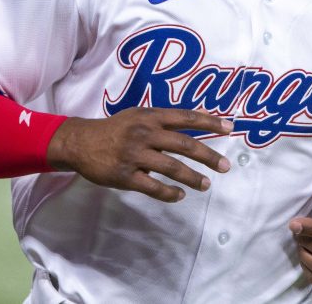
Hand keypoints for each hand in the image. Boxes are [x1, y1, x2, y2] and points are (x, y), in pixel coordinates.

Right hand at [46, 107, 231, 201]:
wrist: (81, 142)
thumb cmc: (116, 128)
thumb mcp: (139, 115)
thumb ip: (165, 119)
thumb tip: (197, 121)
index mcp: (150, 116)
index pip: (186, 118)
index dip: (210, 122)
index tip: (230, 128)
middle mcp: (145, 133)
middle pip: (184, 144)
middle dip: (208, 156)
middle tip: (225, 166)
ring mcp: (134, 155)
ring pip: (171, 168)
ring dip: (192, 178)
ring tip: (206, 185)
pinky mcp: (125, 176)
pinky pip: (152, 187)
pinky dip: (169, 193)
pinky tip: (180, 195)